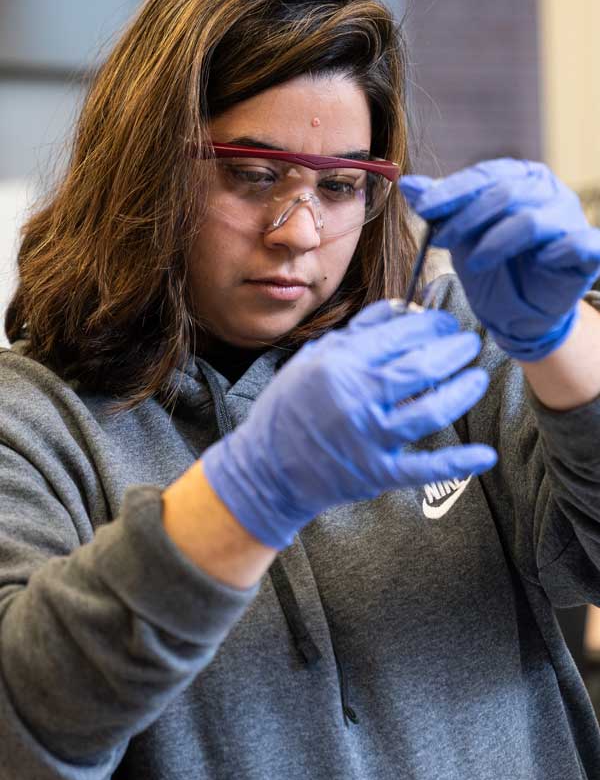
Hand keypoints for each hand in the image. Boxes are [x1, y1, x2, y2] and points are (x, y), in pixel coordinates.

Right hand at [201, 302, 496, 548]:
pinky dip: (457, 461)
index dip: (431, 324)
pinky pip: (424, 467)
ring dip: (462, 392)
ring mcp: (368, 437)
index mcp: (340, 364)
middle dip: (453, 351)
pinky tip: (484, 454)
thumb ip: (358, 331)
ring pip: (430, 411)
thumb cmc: (289, 406)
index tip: (444, 322)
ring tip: (477, 377)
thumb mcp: (313, 357)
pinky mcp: (376, 472)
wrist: (266, 467)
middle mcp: (357, 397)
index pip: (399, 334)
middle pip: (421, 367)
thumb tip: (401, 307)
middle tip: (468, 344)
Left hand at [400, 158, 599, 360]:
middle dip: (467, 218)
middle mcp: (547, 190)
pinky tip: (538, 262)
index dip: (452, 191)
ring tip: (473, 262)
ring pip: (533, 220)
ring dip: (496, 242)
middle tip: (441, 240)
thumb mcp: (457, 235)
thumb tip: (407, 182)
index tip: (422, 207)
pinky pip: (578, 243)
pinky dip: (556, 251)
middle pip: (506, 193)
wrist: (515, 313)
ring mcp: (570, 219)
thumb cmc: (490, 266)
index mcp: (518, 177)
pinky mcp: (589, 251)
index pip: (484, 175)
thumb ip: (437, 207)